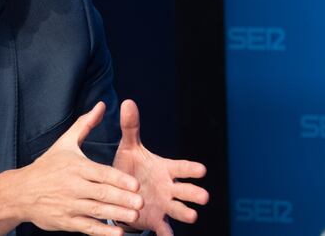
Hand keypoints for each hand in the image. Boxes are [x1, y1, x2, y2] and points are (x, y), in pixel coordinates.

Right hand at [0, 102, 144, 235]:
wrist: (20, 192)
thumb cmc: (46, 166)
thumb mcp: (64, 143)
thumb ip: (85, 124)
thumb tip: (101, 105)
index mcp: (76, 167)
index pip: (101, 173)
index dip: (119, 179)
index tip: (136, 183)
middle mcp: (73, 186)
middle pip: (101, 193)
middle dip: (122, 198)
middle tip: (141, 201)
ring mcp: (69, 205)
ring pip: (97, 211)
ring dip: (117, 215)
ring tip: (134, 216)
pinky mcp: (65, 221)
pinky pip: (87, 227)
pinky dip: (102, 231)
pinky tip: (118, 233)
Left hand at [112, 100, 208, 235]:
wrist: (121, 191)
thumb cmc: (131, 166)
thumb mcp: (129, 147)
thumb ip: (131, 127)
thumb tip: (126, 102)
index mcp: (165, 169)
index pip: (181, 168)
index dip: (191, 169)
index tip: (202, 169)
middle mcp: (169, 187)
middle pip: (185, 190)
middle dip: (194, 193)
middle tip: (203, 196)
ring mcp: (164, 204)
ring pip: (179, 209)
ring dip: (185, 212)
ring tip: (192, 216)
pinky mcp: (156, 220)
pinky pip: (163, 229)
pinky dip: (166, 233)